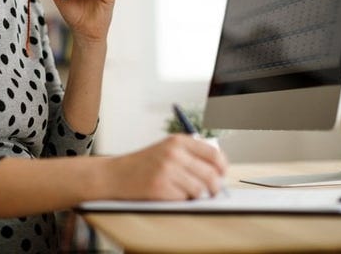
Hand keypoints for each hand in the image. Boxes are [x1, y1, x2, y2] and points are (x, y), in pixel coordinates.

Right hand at [107, 134, 227, 200]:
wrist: (118, 174)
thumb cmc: (146, 163)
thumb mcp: (168, 148)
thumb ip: (191, 153)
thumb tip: (219, 167)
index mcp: (178, 141)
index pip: (213, 154)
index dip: (222, 167)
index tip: (222, 174)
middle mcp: (174, 153)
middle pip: (210, 174)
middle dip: (215, 186)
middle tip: (212, 191)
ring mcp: (167, 170)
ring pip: (199, 189)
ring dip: (197, 194)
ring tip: (188, 192)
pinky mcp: (160, 187)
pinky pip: (184, 199)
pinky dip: (181, 199)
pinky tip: (171, 193)